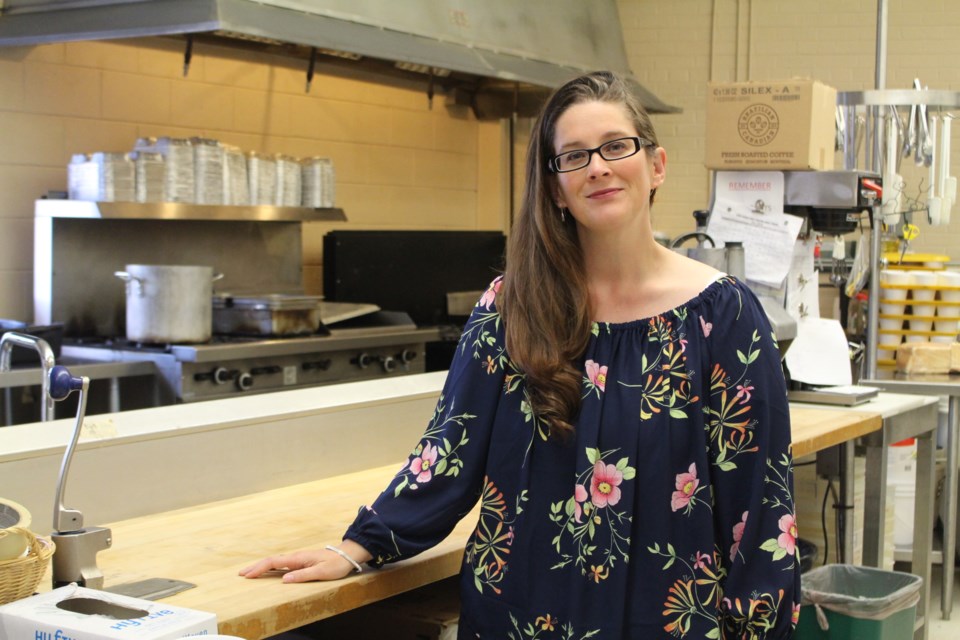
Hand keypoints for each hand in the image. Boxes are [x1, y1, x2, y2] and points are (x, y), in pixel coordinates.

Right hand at [239, 541, 370, 582]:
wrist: (347, 555)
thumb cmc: (336, 564)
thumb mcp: (321, 572)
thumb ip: (303, 576)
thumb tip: (284, 580)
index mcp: (298, 558)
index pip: (274, 562)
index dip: (259, 568)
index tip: (247, 575)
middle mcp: (296, 557)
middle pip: (271, 560)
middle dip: (255, 567)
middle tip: (241, 574)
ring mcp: (298, 559)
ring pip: (275, 562)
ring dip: (261, 567)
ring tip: (249, 573)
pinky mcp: (301, 562)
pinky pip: (282, 564)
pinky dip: (271, 567)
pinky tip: (268, 572)